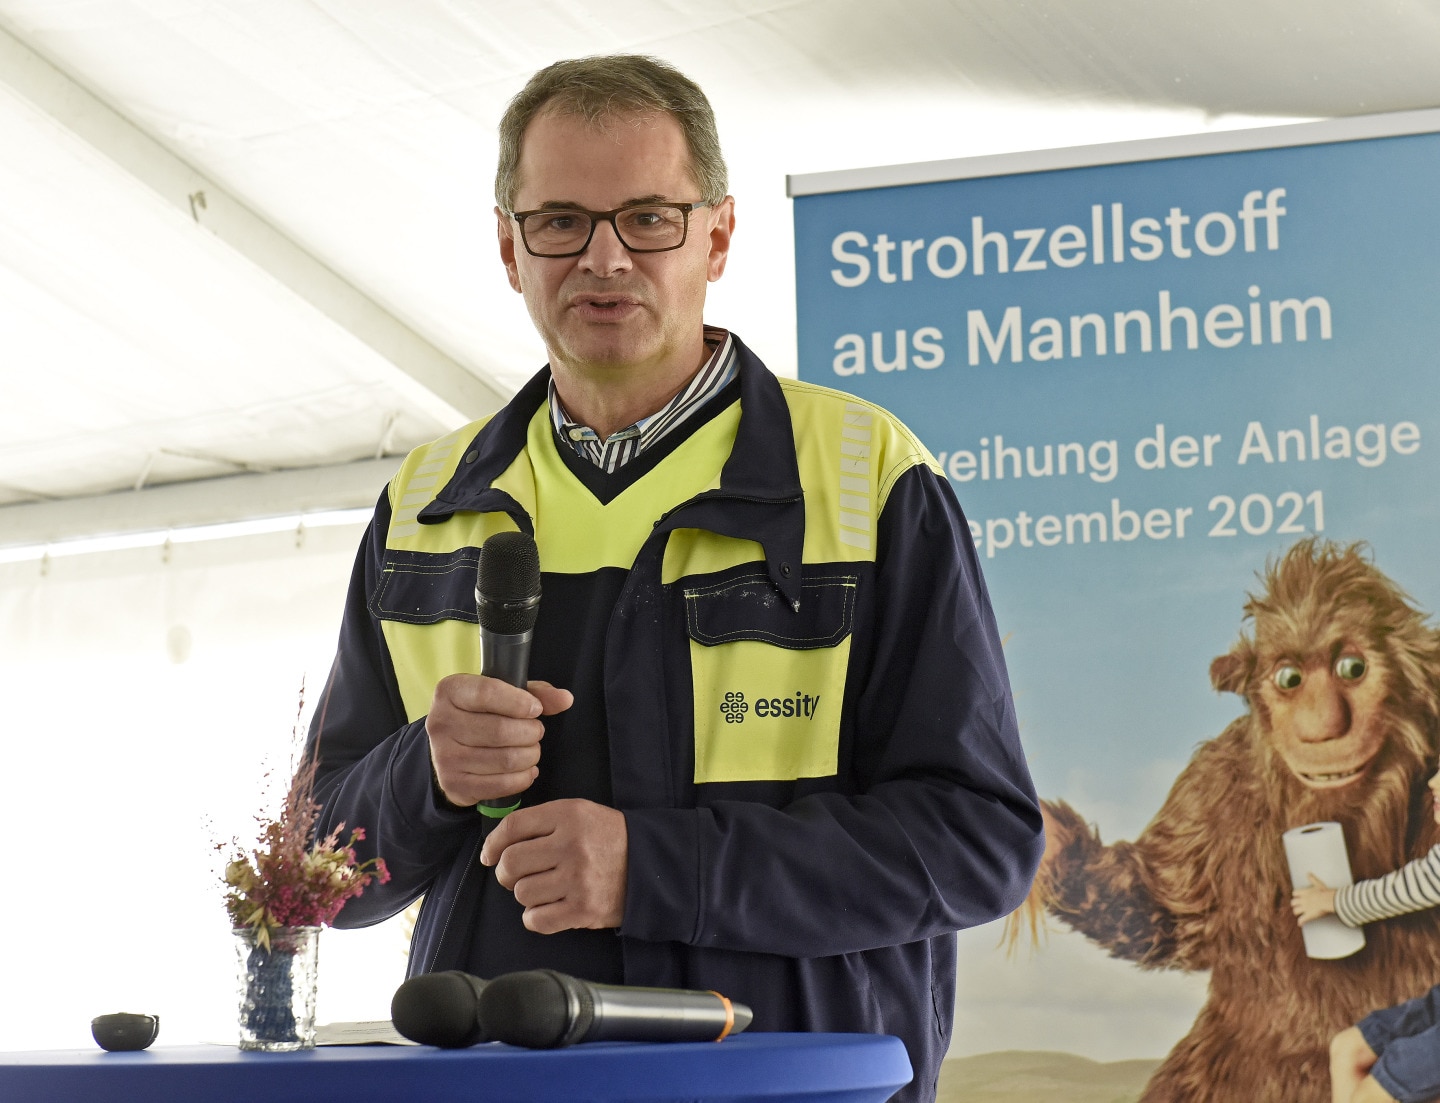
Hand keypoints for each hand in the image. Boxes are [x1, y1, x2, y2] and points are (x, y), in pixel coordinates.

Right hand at [426, 675, 571, 806]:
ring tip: (531, 749)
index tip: (535, 709)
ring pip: (505, 759)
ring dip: (530, 755)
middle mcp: (440, 722)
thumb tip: (565, 699)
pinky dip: (523, 777)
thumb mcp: (505, 694)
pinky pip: (501, 784)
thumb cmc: (483, 714)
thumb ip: (536, 693)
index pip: (488, 693)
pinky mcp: (454, 784)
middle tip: (535, 732)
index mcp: (450, 691)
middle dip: (530, 732)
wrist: (452, 749)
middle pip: (500, 730)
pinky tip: (526, 769)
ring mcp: (444, 756)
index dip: (519, 702)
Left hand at [479, 799, 627, 933]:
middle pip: (511, 862)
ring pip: (521, 892)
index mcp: (569, 816)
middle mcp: (572, 846)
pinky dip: (535, 917)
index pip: (513, 827)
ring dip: (525, 894)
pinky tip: (547, 908)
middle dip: (505, 872)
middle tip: (515, 875)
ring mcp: (578, 879)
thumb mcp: (579, 813)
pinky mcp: (583, 909)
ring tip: (542, 889)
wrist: (649, 865)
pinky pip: (536, 919)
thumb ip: (542, 821)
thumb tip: (497, 843)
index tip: (489, 854)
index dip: (493, 842)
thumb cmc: (607, 839)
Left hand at [1291, 873, 1336, 924]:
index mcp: (1304, 893)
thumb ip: (1312, 879)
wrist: (1328, 900)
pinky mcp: (1308, 915)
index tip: (1298, 897)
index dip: (1296, 896)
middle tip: (1297, 906)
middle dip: (1294, 904)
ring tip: (1298, 914)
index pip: (1295, 893)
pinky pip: (1301, 920)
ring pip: (1295, 911)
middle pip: (1293, 902)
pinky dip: (1301, 922)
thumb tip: (1308, 873)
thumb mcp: (1318, 884)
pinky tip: (1300, 924)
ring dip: (1297, 913)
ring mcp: (1305, 908)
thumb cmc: (1325, 892)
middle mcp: (1302, 900)